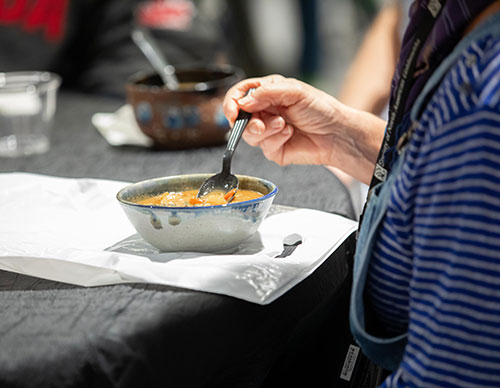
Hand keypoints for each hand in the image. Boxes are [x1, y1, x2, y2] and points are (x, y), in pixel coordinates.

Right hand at [223, 75, 385, 183]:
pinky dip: (276, 139)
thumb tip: (242, 103)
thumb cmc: (320, 109)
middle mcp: (265, 112)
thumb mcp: (294, 91)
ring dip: (265, 130)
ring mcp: (268, 131)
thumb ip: (265, 93)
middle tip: (260, 124)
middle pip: (239, 118)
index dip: (232, 103)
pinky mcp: (274, 149)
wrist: (336, 134)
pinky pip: (264, 147)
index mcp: (267, 94)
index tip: (233, 111)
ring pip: (249, 135)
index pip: (239, 95)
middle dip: (247, 121)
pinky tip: (290, 134)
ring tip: (283, 125)